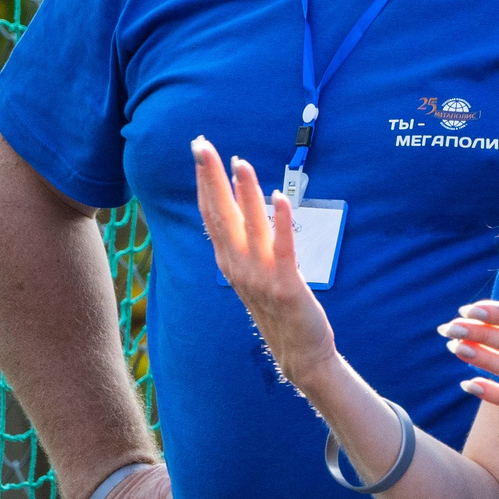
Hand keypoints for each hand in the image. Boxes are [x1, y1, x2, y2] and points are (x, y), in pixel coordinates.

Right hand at [192, 137, 336, 382]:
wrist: (298, 353)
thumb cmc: (277, 309)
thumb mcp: (251, 273)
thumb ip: (242, 242)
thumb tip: (238, 202)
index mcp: (229, 261)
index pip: (210, 214)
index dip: (204, 181)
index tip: (199, 150)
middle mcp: (238, 267)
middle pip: (220, 215)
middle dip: (211, 178)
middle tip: (202, 145)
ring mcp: (260, 278)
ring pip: (250, 227)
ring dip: (245, 193)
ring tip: (241, 162)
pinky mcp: (286, 287)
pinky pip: (283, 249)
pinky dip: (280, 222)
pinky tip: (279, 198)